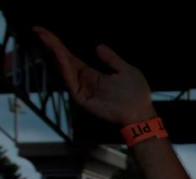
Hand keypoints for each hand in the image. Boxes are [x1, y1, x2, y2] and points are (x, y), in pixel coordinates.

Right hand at [34, 26, 156, 124]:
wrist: (139, 113)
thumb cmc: (136, 94)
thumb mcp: (126, 70)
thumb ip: (111, 59)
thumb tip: (98, 46)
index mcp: (93, 75)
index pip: (72, 58)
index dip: (60, 46)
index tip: (47, 33)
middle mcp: (84, 81)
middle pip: (64, 60)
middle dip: (52, 45)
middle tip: (38, 30)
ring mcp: (82, 89)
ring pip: (65, 67)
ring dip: (55, 52)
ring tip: (45, 36)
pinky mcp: (81, 97)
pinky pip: (71, 79)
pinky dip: (65, 66)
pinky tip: (61, 54)